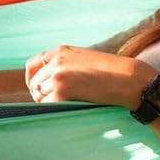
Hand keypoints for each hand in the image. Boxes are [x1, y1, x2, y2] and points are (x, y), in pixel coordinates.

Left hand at [23, 45, 154, 108]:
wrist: (127, 78)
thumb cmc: (110, 71)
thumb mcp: (83, 59)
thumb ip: (64, 64)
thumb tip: (48, 81)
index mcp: (60, 50)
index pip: (32, 64)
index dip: (32, 78)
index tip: (38, 88)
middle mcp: (56, 61)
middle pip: (34, 82)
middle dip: (41, 93)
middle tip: (54, 101)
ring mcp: (58, 76)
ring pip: (40, 95)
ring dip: (49, 102)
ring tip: (66, 103)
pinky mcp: (62, 91)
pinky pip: (47, 105)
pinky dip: (54, 109)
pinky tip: (68, 107)